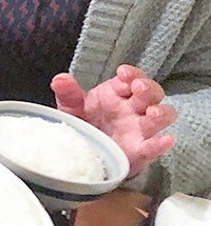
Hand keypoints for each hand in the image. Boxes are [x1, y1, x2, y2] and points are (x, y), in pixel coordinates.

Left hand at [51, 66, 176, 176]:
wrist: (84, 152)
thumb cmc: (85, 123)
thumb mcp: (72, 107)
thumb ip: (68, 93)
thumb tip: (59, 79)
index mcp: (118, 93)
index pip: (132, 77)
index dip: (131, 74)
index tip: (122, 73)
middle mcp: (133, 108)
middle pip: (152, 93)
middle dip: (148, 88)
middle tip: (138, 87)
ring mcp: (140, 128)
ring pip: (162, 116)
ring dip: (161, 113)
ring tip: (152, 113)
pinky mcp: (141, 150)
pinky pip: (154, 146)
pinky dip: (161, 144)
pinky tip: (165, 141)